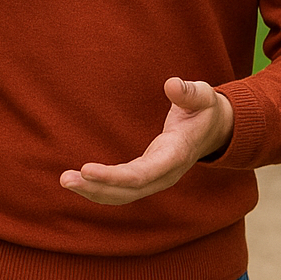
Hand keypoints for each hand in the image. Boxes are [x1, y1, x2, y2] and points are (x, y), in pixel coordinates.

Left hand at [60, 77, 233, 205]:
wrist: (215, 130)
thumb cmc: (204, 109)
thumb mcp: (203, 96)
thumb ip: (189, 92)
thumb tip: (171, 84)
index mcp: (177, 154)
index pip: (143, 172)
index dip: (115, 176)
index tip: (86, 169)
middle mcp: (166, 173)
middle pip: (130, 189)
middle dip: (97, 187)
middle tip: (65, 179)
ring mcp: (157, 178)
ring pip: (124, 195)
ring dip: (94, 192)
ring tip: (65, 180)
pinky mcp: (148, 176)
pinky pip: (123, 190)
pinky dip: (101, 189)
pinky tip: (79, 182)